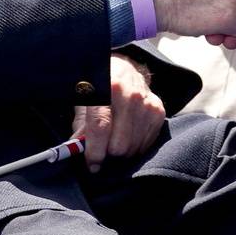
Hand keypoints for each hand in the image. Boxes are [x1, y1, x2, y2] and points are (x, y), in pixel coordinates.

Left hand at [71, 54, 164, 172]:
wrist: (124, 69)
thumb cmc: (99, 88)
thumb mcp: (84, 100)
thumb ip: (80, 126)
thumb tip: (76, 151)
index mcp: (107, 88)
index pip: (101, 127)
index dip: (94, 151)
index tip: (92, 165)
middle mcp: (130, 95)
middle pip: (119, 145)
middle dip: (108, 153)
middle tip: (102, 147)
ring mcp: (147, 104)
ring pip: (132, 148)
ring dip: (121, 151)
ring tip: (114, 139)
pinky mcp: (158, 111)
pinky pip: (145, 145)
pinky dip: (134, 145)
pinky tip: (128, 134)